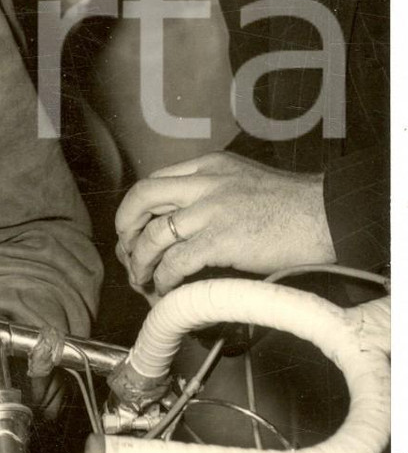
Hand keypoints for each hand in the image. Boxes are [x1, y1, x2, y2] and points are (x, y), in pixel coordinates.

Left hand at [115, 152, 335, 296]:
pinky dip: (164, 278)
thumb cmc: (293, 206)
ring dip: (140, 260)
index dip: (137, 207)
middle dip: (125, 227)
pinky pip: (175, 261)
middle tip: (127, 251)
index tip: (134, 228)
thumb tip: (186, 220)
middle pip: (142, 197)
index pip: (155, 180)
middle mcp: (205, 181)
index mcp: (210, 165)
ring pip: (154, 234)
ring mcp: (211, 209)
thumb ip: (214, 190)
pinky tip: (166, 287)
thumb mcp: (244, 180)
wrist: (326, 216)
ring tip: (142, 278)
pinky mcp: (220, 239)